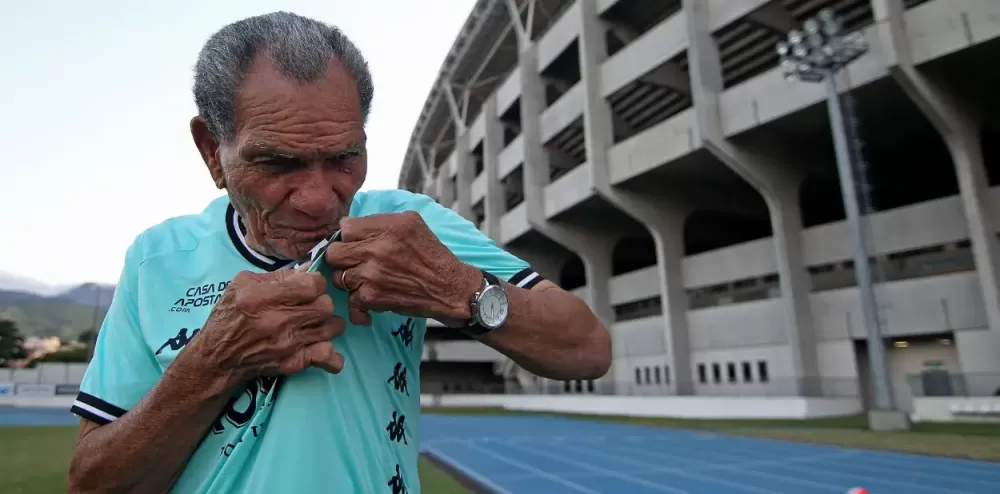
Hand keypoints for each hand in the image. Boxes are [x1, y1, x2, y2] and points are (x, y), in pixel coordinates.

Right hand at [194, 268, 346, 384]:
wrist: (218, 357)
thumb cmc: (230, 315)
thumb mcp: (243, 284)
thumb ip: (277, 276)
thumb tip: (307, 270)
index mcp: (264, 297)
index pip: (312, 285)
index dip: (315, 282)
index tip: (309, 286)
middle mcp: (279, 321)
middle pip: (326, 305)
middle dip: (322, 301)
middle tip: (312, 304)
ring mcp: (288, 344)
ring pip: (332, 328)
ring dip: (329, 323)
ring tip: (318, 322)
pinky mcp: (293, 363)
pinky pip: (327, 357)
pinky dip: (332, 354)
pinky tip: (324, 346)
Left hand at [324, 211, 480, 325]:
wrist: (448, 287)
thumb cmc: (431, 254)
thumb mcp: (412, 222)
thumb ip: (382, 220)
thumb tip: (353, 225)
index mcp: (387, 227)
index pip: (345, 227)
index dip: (348, 236)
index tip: (355, 242)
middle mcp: (377, 249)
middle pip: (334, 253)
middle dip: (342, 258)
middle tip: (353, 261)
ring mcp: (371, 275)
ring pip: (338, 277)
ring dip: (349, 280)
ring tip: (365, 280)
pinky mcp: (372, 297)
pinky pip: (350, 299)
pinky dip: (358, 302)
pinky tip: (370, 297)